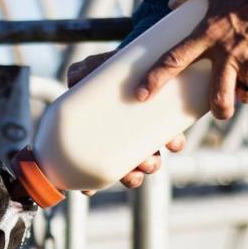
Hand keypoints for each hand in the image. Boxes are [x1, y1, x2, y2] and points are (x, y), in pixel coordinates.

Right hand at [66, 51, 185, 192]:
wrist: (144, 57)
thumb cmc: (111, 69)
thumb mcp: (93, 70)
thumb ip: (80, 74)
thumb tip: (72, 80)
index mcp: (102, 134)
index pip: (94, 164)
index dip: (91, 183)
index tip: (89, 190)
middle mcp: (123, 140)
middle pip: (125, 170)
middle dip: (130, 177)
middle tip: (133, 173)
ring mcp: (145, 134)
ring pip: (148, 160)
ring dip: (151, 166)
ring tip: (152, 160)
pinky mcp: (167, 123)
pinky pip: (172, 141)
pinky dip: (174, 144)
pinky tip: (175, 143)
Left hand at [136, 0, 247, 117]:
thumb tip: (173, 2)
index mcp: (208, 33)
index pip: (174, 60)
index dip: (154, 80)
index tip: (141, 95)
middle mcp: (229, 52)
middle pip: (217, 97)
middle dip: (218, 109)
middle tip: (219, 109)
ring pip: (245, 92)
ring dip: (244, 92)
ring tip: (245, 85)